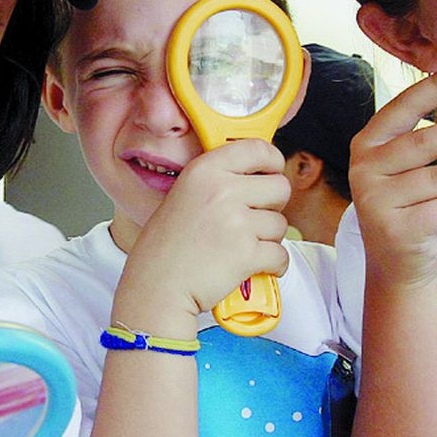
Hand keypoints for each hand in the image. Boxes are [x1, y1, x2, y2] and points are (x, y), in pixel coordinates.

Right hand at [119, 138, 290, 320]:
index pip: (258, 149)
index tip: (273, 170)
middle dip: (273, 206)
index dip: (272, 161)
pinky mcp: (247, 253)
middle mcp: (221, 191)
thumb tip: (256, 176)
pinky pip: (281, 254)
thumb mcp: (183, 195)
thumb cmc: (165, 248)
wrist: (156, 288)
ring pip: (281, 224)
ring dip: (268, 239)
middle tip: (254, 219)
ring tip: (241, 247)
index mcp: (204, 170)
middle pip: (279, 187)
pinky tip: (253, 266)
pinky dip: (272, 265)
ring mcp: (236, 222)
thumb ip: (217, 181)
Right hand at [348, 56, 436, 291]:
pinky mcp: (396, 230)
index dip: (435, 86)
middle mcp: (366, 169)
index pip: (403, 107)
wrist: (396, 265)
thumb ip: (433, 144)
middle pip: (426, 142)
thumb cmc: (411, 206)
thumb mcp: (412, 170)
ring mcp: (376, 201)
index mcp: (369, 143)